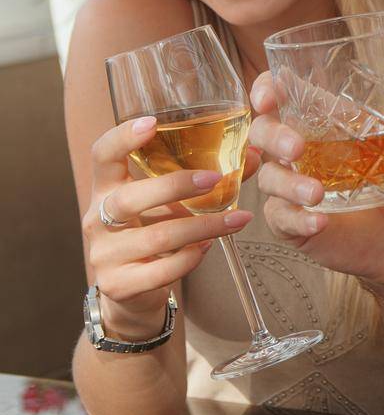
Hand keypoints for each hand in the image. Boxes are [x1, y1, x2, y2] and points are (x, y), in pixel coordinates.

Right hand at [83, 116, 255, 338]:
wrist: (133, 292)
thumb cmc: (156, 231)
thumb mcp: (174, 203)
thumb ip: (210, 178)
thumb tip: (254, 153)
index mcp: (107, 189)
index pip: (102, 156)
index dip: (122, 137)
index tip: (152, 122)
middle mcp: (98, 219)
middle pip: (129, 198)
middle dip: (176, 186)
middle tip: (215, 179)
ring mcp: (104, 255)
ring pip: (156, 237)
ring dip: (204, 226)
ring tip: (237, 220)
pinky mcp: (118, 285)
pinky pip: (160, 271)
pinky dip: (190, 258)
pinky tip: (209, 247)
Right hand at [248, 65, 383, 286]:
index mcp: (329, 125)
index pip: (284, 96)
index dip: (266, 89)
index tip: (269, 95)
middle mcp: (305, 153)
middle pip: (263, 133)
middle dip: (273, 136)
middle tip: (298, 149)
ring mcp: (297, 189)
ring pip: (269, 178)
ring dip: (287, 184)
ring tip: (317, 194)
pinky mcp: (297, 224)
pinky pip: (280, 219)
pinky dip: (295, 219)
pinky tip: (319, 222)